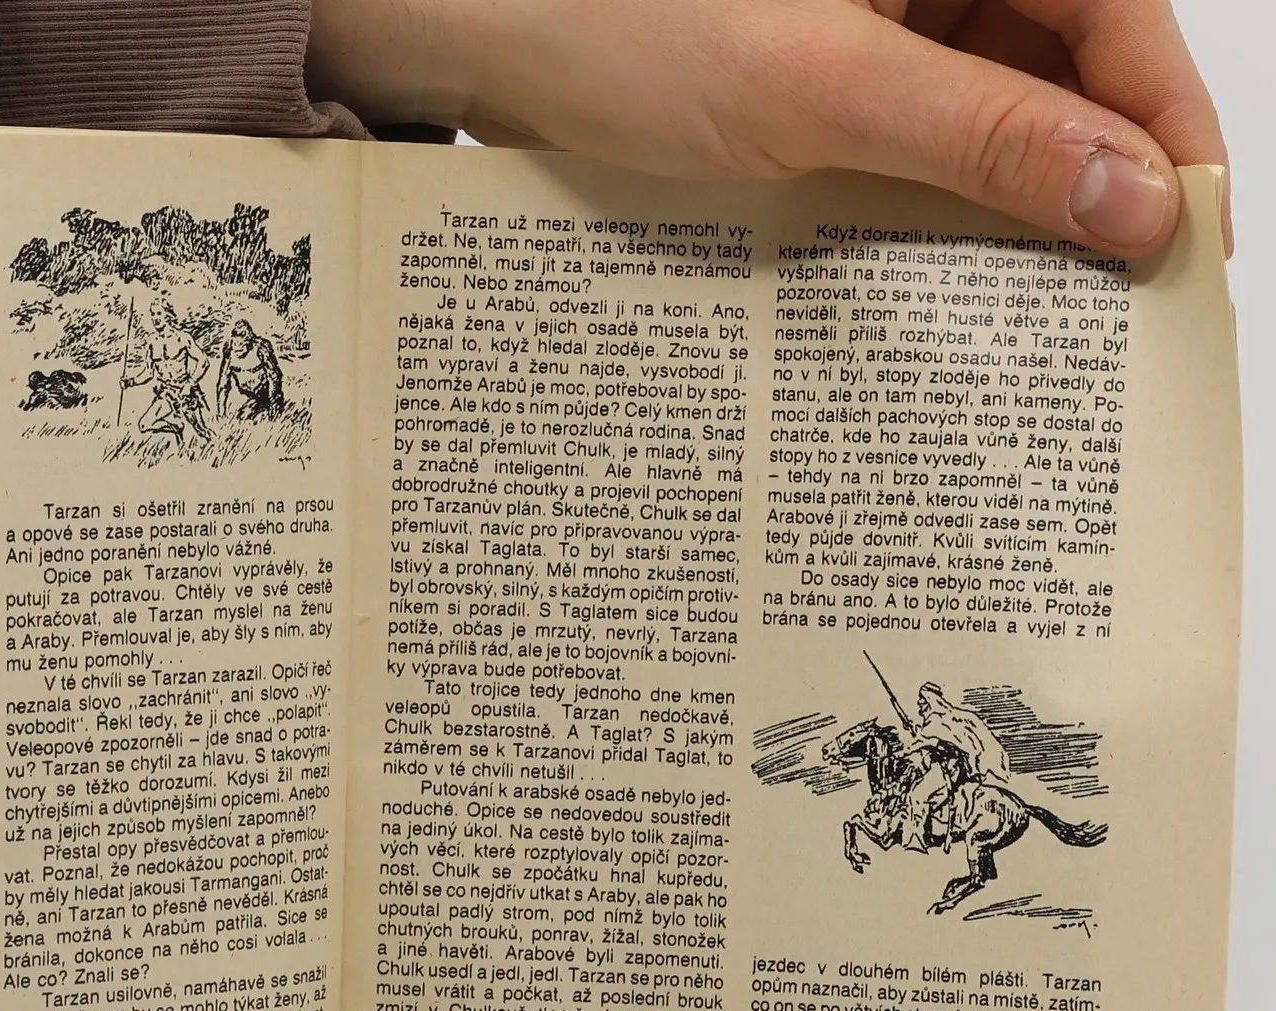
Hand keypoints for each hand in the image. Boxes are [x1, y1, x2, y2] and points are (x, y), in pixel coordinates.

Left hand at [309, 0, 1225, 255]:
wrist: (482, 39)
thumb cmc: (619, 21)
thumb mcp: (821, 87)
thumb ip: (981, 137)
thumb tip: (1128, 198)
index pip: (1124, 16)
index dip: (1167, 131)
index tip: (1189, 242)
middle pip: (1067, 74)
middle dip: (1089, 187)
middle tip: (1116, 309)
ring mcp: (883, 24)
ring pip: (993, 120)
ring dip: (1008, 215)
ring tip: (1033, 319)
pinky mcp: (829, 86)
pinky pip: (915, 148)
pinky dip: (931, 216)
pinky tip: (942, 288)